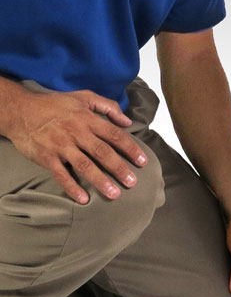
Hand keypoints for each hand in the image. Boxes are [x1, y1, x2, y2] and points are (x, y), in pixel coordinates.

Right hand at [5, 87, 147, 203]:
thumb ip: (108, 106)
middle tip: (133, 182)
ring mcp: (61, 146)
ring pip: (84, 165)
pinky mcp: (47, 157)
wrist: (21, 110)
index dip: (130, 148)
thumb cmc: (55, 104)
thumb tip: (128, 121)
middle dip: (119, 168)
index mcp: (88, 119)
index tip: (143, 161)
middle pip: (102, 152)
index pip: (114, 135)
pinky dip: (72, 187)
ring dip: (100, 180)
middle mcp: (77, 132)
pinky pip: (61, 175)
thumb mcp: (83, 97)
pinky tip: (83, 199)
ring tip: (114, 193)